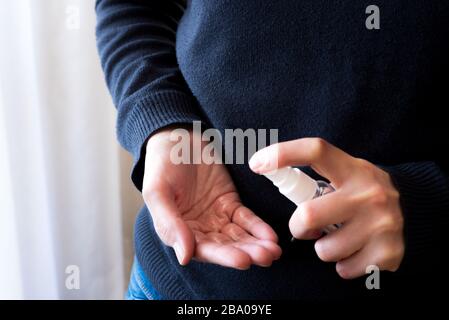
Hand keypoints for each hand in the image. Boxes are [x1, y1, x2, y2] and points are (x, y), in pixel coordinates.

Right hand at [142, 128, 280, 269]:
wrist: (178, 137)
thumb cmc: (161, 164)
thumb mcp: (158, 192)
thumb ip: (169, 224)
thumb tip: (185, 257)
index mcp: (177, 231)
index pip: (203, 250)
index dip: (223, 256)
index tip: (243, 260)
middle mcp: (198, 229)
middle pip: (225, 246)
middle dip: (246, 253)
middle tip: (267, 256)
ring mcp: (215, 217)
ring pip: (238, 236)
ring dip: (256, 245)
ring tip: (273, 251)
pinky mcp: (229, 203)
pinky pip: (246, 219)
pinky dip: (259, 228)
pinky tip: (271, 236)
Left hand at [249, 138, 403, 278]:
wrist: (413, 209)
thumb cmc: (361, 191)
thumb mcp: (346, 173)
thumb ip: (316, 176)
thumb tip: (264, 168)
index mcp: (352, 168)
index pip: (315, 151)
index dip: (282, 154)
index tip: (256, 164)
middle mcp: (369, 193)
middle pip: (308, 216)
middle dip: (298, 227)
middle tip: (307, 226)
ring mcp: (382, 224)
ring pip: (324, 250)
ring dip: (323, 247)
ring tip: (338, 236)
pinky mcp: (389, 252)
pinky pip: (343, 269)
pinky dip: (343, 264)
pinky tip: (355, 249)